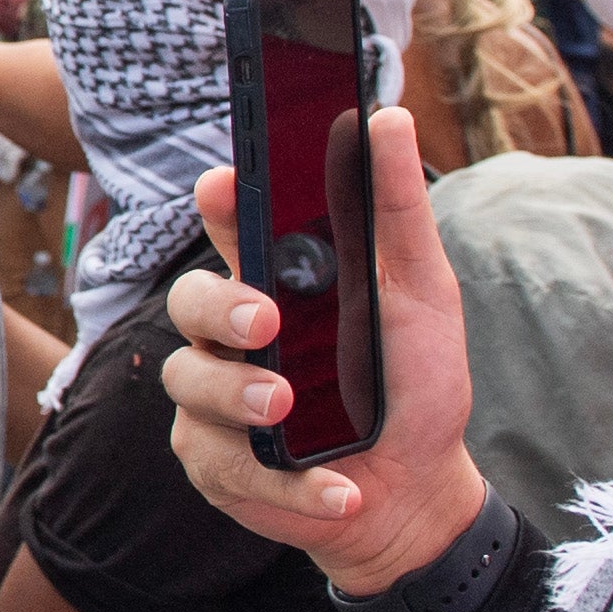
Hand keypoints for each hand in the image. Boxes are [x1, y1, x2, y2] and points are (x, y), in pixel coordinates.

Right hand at [150, 111, 493, 589]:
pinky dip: (288, 487)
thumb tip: (386, 117)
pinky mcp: (216, 466)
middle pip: (189, 301)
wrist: (419, 492)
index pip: (229, 226)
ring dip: (240, 399)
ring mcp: (215, 401)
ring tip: (290, 414)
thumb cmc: (412, 386)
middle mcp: (233, 336)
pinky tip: (339, 494)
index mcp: (278, 282)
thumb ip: (396, 212)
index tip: (225, 184)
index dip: (218, 201)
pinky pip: (227, 468)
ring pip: (190, 384)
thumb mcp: (423, 294)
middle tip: (267, 323)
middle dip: (221, 309)